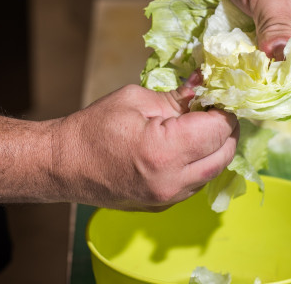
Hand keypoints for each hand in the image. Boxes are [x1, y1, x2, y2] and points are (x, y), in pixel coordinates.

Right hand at [50, 83, 238, 211]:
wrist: (63, 165)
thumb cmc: (94, 127)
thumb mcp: (136, 100)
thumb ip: (176, 96)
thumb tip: (205, 84)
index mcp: (165, 150)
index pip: (218, 130)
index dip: (224, 110)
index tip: (219, 97)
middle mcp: (172, 181)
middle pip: (224, 154)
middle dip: (227, 130)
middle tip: (215, 110)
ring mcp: (169, 199)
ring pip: (215, 171)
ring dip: (217, 148)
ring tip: (202, 127)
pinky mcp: (164, 206)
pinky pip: (197, 183)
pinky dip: (202, 163)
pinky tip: (188, 147)